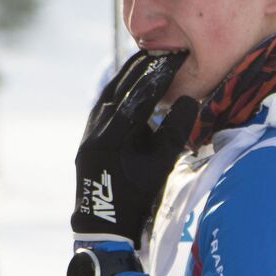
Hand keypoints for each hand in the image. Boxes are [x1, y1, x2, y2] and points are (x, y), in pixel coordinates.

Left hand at [72, 50, 198, 243]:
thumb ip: (175, 131)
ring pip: (108, 95)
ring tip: (146, 61)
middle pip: (121, 88)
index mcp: (115, 135)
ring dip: (127, 77)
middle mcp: (97, 128)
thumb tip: (189, 98)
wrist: (103, 224)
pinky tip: (127, 86)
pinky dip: (117, 92)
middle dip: (142, 68)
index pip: (141, 94)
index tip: (177, 57)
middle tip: (162, 51)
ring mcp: (88, 132)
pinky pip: (102, 107)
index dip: (161, 74)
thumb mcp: (162, 165)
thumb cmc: (137, 197)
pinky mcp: (86, 137)